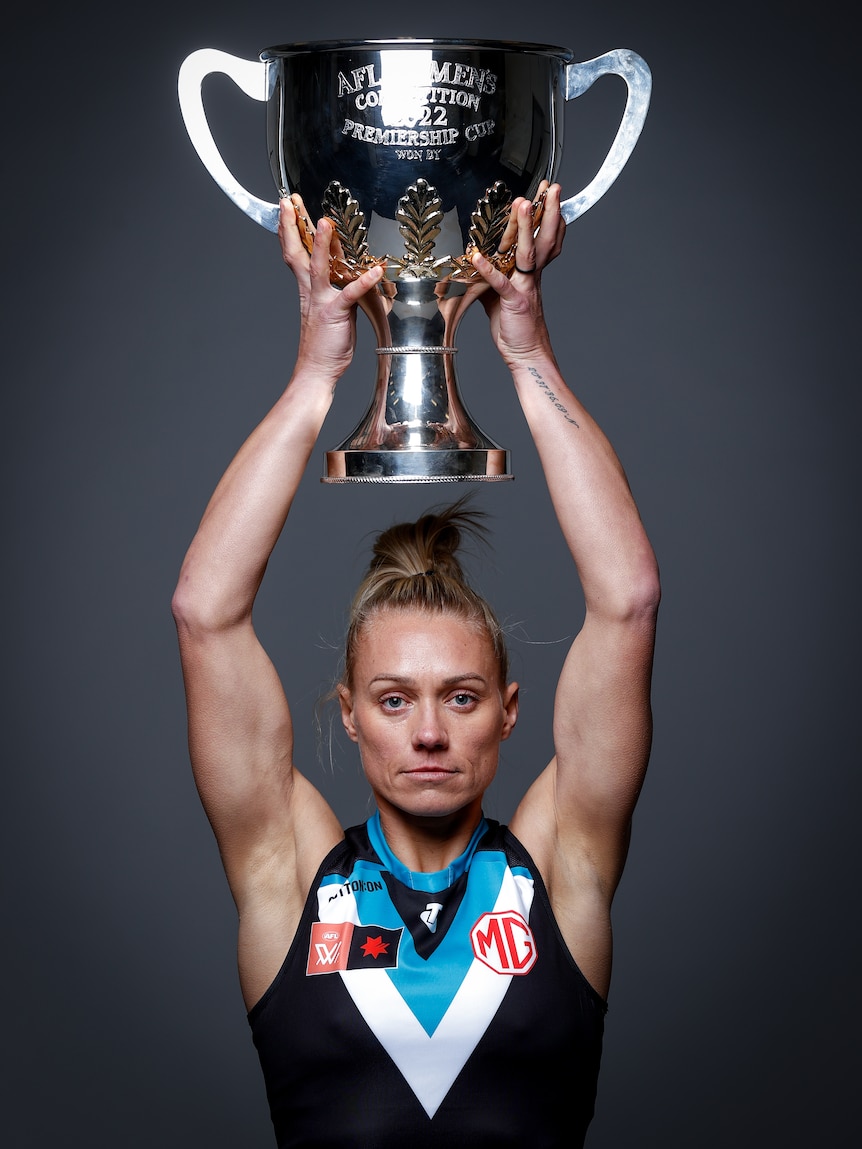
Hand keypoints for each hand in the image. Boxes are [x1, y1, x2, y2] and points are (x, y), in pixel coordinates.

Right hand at [279, 196, 383, 380]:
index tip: (286, 207)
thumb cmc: (325, 341)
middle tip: (289, 201)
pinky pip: (350, 294)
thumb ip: (335, 286)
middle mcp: (311, 290)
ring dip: (322, 245)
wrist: (317, 368)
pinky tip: (375, 269)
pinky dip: (363, 281)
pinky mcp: (336, 314)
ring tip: (325, 222)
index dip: (288, 228)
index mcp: (307, 287)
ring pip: (319, 268)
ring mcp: (322, 301)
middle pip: (298, 251)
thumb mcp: (328, 307)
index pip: (295, 251)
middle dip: (293, 225)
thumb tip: (345, 270)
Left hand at [471, 183, 565, 366]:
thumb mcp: (501, 295)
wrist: (527, 354)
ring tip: (524, 204)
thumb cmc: (515, 326)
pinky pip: (500, 283)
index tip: (545, 193)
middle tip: (550, 188)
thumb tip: (477, 262)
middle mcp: (532, 276)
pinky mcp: (514, 302)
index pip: (542, 238)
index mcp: (531, 273)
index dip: (547, 216)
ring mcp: (525, 287)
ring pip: (527, 253)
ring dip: (525, 228)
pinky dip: (488, 270)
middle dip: (548, 211)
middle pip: (543, 238)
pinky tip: (477, 256)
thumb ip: (492, 276)